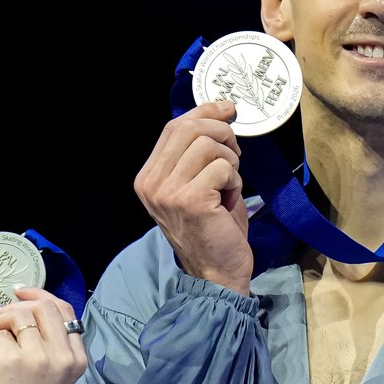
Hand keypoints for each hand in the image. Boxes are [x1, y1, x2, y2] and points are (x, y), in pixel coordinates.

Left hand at [0, 286, 87, 383]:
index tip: (22, 293)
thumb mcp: (54, 374)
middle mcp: (63, 356)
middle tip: (0, 312)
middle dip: (18, 303)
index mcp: (77, 358)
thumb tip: (27, 306)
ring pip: (20, 315)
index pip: (66, 310)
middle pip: (44, 306)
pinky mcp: (12, 361)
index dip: (41, 295)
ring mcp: (38, 358)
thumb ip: (51, 344)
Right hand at [133, 99, 252, 293]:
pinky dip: (234, 181)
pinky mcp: (191, 200)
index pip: (174, 127)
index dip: (204, 112)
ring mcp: (168, 192)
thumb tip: (221, 109)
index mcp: (148, 177)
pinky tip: (230, 199)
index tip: (227, 109)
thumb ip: (197, 151)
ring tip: (229, 185)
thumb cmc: (211, 228)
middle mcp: (152, 183)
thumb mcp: (195, 184)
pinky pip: (223, 168)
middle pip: (190, 128)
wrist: (216, 274)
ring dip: (230, 162)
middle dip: (222, 133)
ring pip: (209, 145)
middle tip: (234, 156)